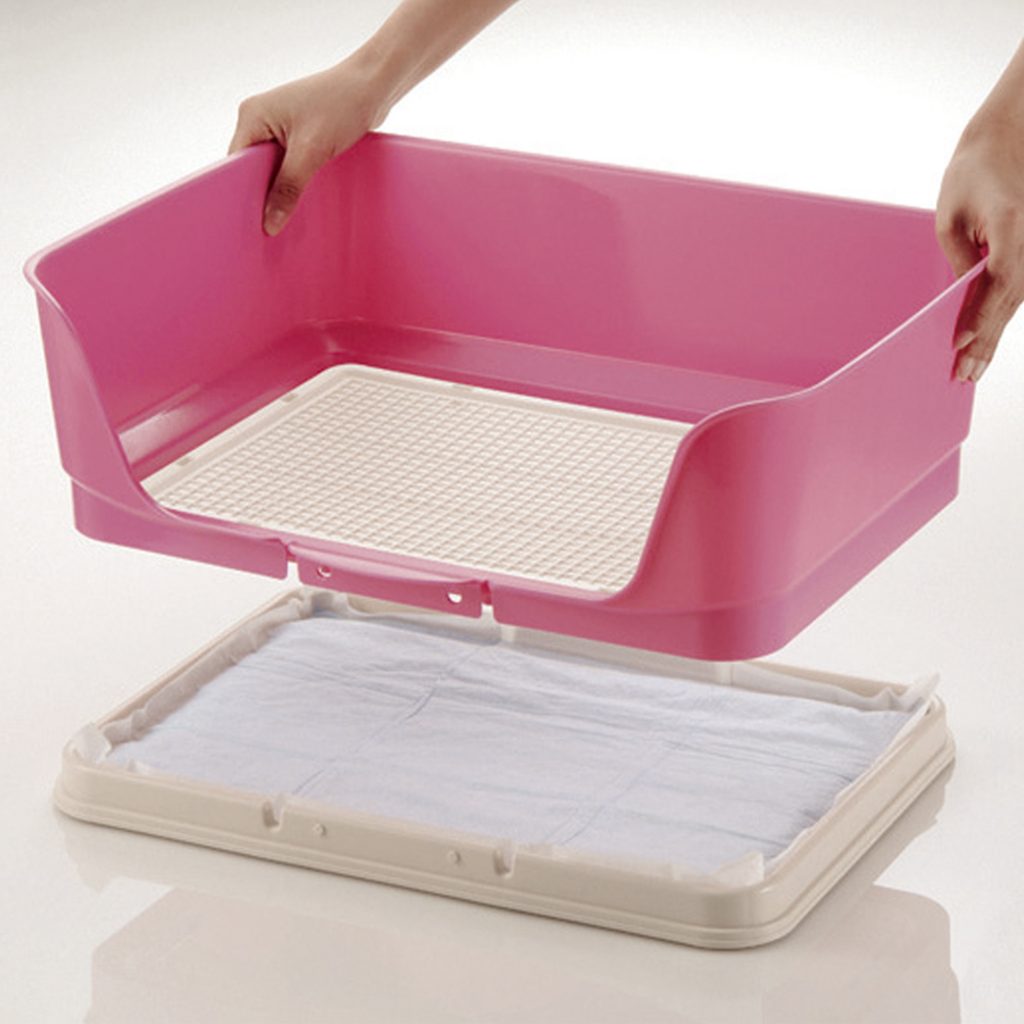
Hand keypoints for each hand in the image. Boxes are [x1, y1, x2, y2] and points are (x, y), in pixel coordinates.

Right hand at [229, 59, 383, 235]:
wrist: (372, 87)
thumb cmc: (341, 106)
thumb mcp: (312, 151)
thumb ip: (288, 188)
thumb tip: (270, 224)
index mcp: (252, 116)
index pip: (235, 164)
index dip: (244, 194)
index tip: (252, 225)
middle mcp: (260, 120)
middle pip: (253, 170)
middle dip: (264, 196)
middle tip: (272, 230)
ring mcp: (279, 127)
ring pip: (273, 170)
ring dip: (283, 191)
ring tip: (289, 219)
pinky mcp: (298, 135)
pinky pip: (289, 166)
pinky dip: (296, 182)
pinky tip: (304, 201)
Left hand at [936, 116, 1023, 381]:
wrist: (1011, 134)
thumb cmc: (975, 171)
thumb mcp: (951, 217)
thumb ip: (961, 260)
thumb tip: (962, 298)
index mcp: (1013, 228)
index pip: (997, 283)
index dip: (978, 317)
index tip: (959, 343)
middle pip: (1009, 301)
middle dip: (985, 341)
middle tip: (963, 375)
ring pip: (1016, 300)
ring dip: (994, 335)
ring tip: (972, 368)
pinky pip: (1017, 288)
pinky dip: (1000, 315)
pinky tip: (985, 339)